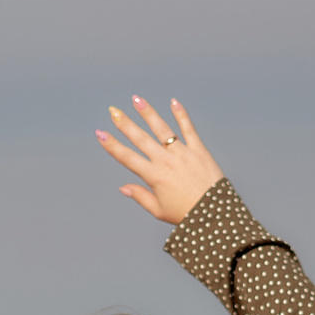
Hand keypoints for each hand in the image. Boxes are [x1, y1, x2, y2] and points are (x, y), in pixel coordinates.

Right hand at [97, 96, 224, 224]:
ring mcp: (182, 154)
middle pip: (141, 139)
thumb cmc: (185, 214)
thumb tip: (123, 187)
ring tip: (136, 99)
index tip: (100, 134)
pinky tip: (174, 102)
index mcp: (154, 176)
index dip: (112, 146)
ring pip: (162, 129)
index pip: (127, 158)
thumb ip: (140, 196)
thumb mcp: (159, 210)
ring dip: (148, 113)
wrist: (214, 215)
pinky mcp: (199, 150)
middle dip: (125, 124)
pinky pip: (188, 129)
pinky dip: (181, 115)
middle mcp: (166, 161)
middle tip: (113, 110)